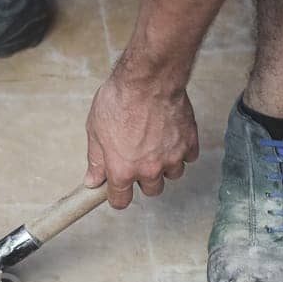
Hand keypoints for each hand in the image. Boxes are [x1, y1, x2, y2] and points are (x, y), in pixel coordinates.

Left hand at [84, 71, 199, 209]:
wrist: (148, 79)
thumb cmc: (118, 101)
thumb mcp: (95, 131)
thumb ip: (96, 160)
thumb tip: (93, 180)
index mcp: (122, 170)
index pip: (121, 201)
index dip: (118, 196)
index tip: (118, 189)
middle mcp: (149, 169)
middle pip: (151, 190)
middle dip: (144, 179)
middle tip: (139, 159)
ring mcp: (172, 157)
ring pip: (172, 174)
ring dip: (165, 165)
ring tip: (156, 145)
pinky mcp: (189, 143)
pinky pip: (189, 157)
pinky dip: (182, 150)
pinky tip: (171, 136)